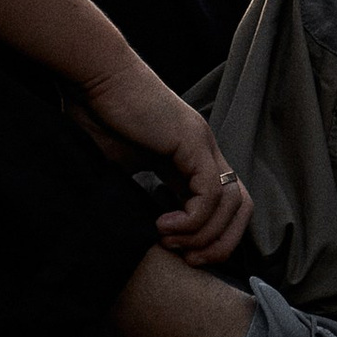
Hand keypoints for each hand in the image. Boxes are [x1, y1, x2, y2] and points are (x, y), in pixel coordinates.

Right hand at [75, 50, 255, 265]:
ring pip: (232, 205)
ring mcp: (202, 144)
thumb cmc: (98, 115)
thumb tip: (127, 237)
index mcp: (189, 160)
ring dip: (203, 237)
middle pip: (242, 208)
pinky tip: (162, 225)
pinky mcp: (192, 141)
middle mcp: (204, 151)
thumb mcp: (117, 168)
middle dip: (220, 245)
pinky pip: (210, 194)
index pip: (226, 206)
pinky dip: (192, 221)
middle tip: (186, 260)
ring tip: (168, 241)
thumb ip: (131, 195)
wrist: (94, 77)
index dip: (212, 239)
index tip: (181, 256)